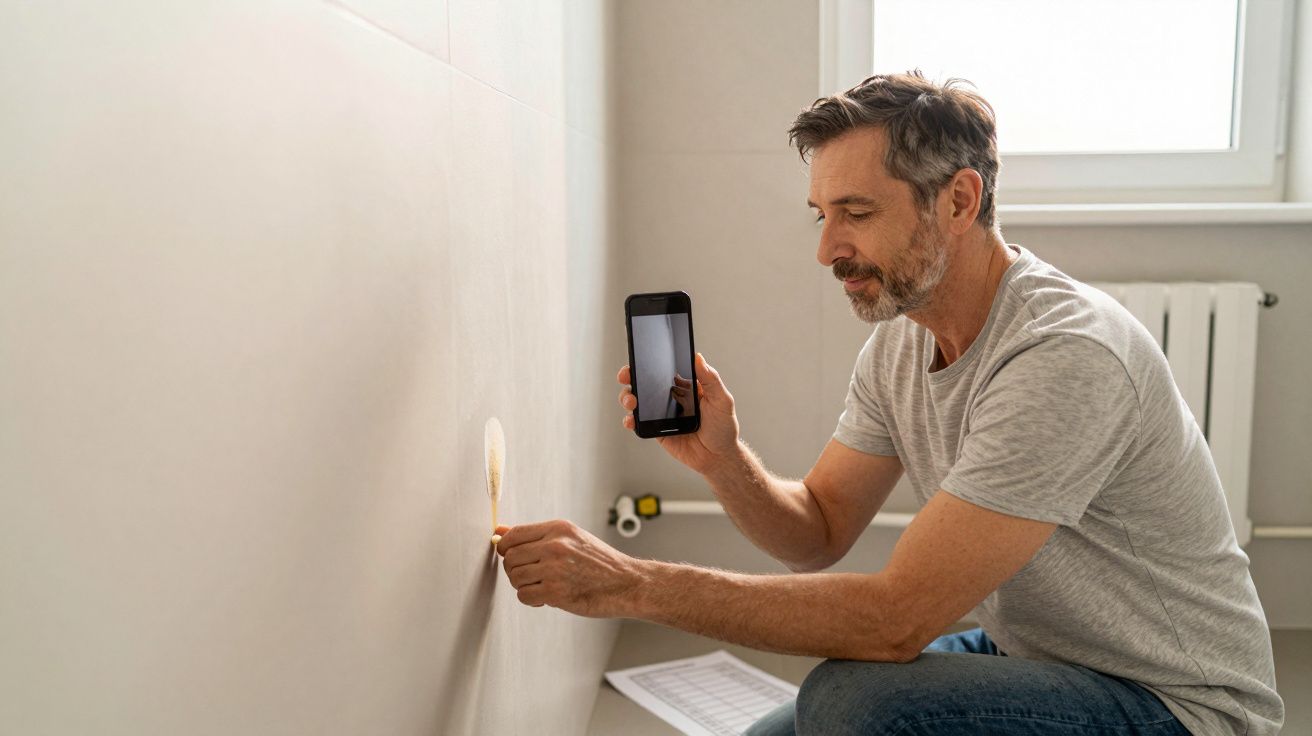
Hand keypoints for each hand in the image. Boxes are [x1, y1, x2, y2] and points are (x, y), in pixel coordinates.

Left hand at [494, 520, 642, 617]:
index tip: (512, 556)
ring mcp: (554, 569)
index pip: (514, 535)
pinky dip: (531, 599)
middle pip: (510, 557)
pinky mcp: (555, 592)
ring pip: (515, 577)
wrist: (626, 583)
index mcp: (558, 529)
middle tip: (530, 575)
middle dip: (514, 569)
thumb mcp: (571, 538)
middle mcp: (555, 545)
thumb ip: (535, 535)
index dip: (506, 547)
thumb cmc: (600, 562)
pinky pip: (524, 595)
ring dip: (523, 585)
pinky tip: (546, 597)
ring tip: (541, 586)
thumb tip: (499, 531)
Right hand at [617, 353, 741, 475]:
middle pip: (645, 382)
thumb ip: (711, 380)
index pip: (665, 369)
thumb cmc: (723, 427)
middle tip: (626, 376)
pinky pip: (639, 422)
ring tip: (631, 401)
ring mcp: (662, 413)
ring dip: (628, 397)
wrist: (718, 457)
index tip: (639, 357)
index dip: (650, 362)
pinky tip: (631, 420)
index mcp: (686, 385)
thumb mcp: (722, 401)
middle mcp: (671, 397)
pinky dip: (630, 420)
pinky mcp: (656, 430)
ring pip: (638, 401)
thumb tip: (699, 357)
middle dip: (630, 376)